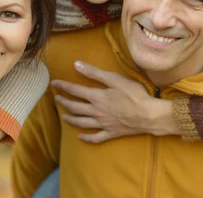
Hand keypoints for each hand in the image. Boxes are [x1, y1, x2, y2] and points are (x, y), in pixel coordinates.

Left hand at [51, 61, 179, 142]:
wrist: (148, 115)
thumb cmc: (133, 95)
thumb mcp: (114, 79)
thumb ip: (94, 72)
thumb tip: (76, 64)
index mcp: (96, 97)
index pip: (74, 90)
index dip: (63, 86)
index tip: (54, 83)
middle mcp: (96, 111)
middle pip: (75, 107)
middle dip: (64, 102)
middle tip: (56, 99)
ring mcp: (102, 124)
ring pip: (81, 123)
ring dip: (71, 119)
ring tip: (63, 116)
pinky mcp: (110, 133)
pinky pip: (95, 137)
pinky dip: (86, 138)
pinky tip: (80, 137)